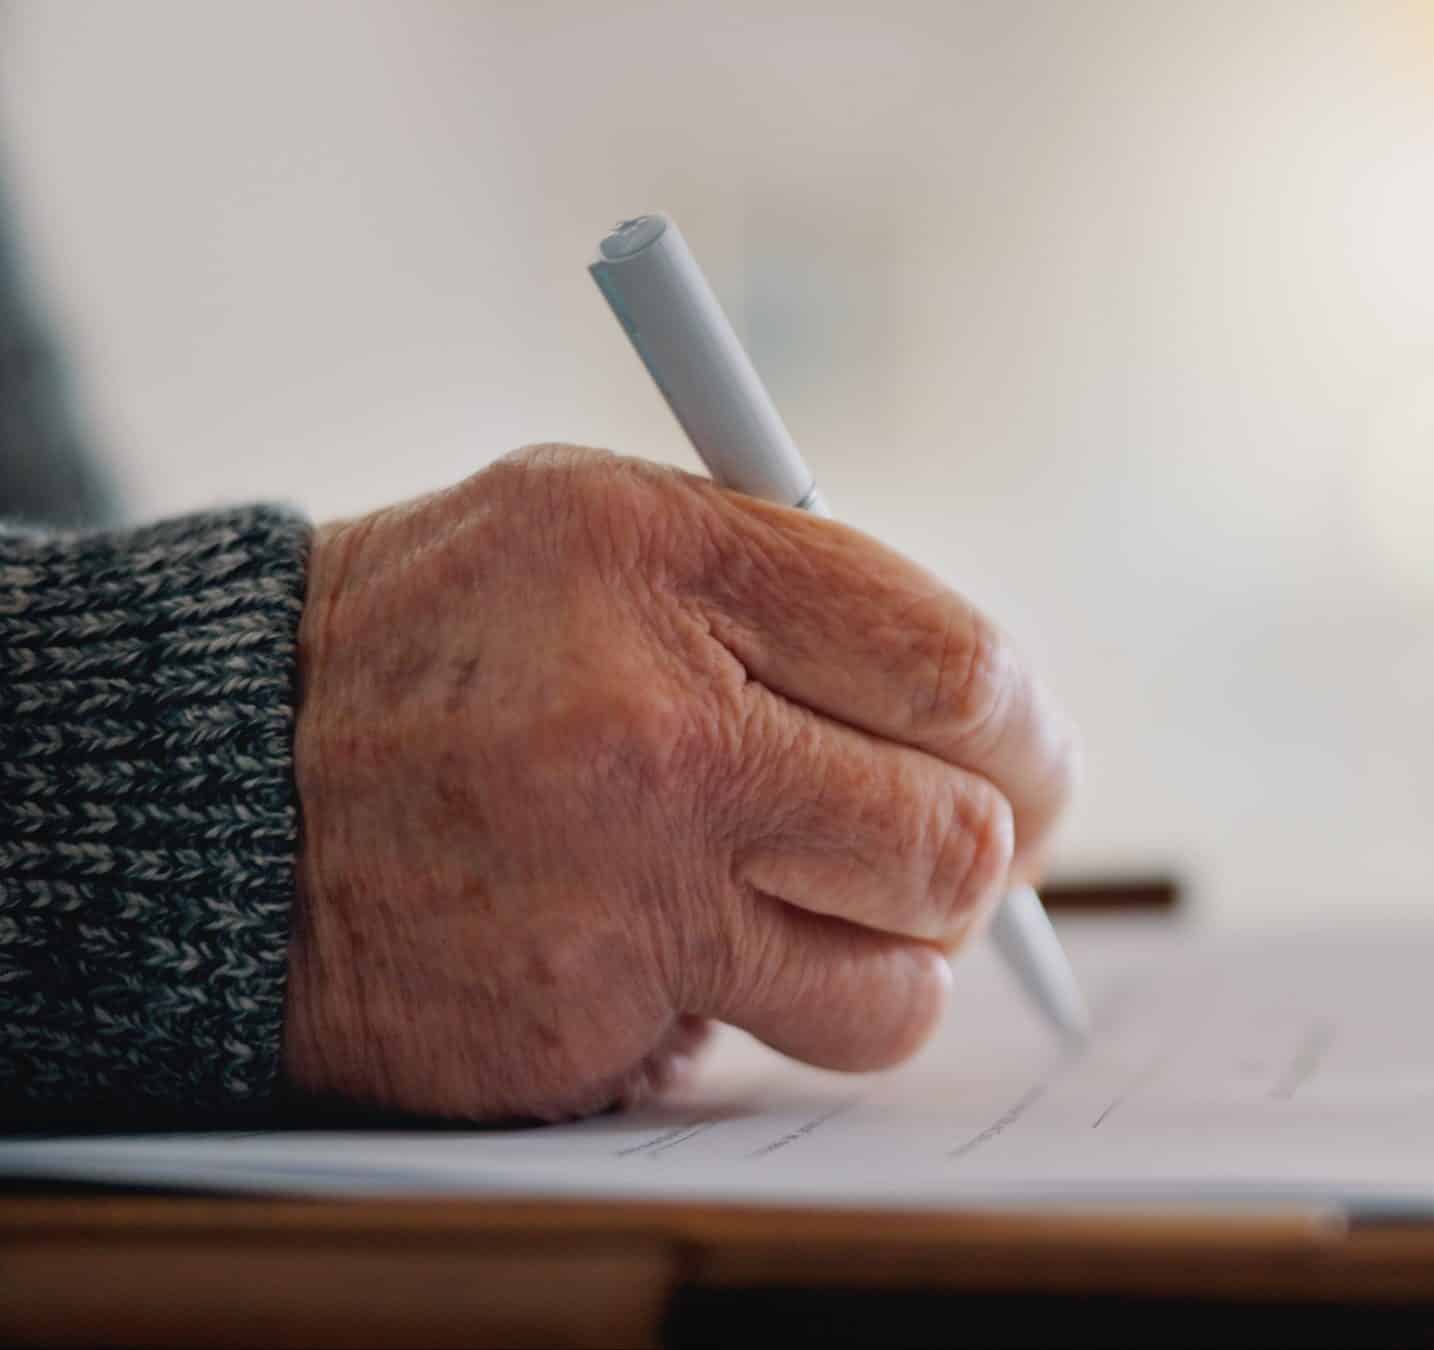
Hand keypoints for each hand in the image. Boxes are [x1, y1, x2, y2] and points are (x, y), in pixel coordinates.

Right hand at [282, 445, 1075, 1120]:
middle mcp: (653, 727)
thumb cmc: (451, 642)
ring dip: (896, 958)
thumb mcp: (599, 525)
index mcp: (669, 562)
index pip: (957, 667)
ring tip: (831, 904)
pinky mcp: (583, 1020)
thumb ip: (796, 586)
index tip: (1028, 756)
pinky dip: (771, 1012)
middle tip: (972, 850)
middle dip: (994, 857)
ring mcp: (619, 890)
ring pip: (898, 986)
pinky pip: (769, 1047)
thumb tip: (996, 711)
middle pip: (959, 840)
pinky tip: (701, 949)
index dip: (1027, 731)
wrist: (217, 788)